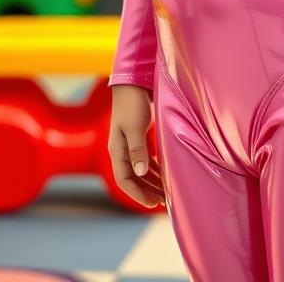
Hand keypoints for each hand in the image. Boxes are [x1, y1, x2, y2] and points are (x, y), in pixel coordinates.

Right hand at [108, 84, 166, 208]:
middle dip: (147, 191)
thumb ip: (137, 150)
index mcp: (117, 150)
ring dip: (152, 182)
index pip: (124, 180)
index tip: (153, 203)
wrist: (133, 81)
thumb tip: (139, 173)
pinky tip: (164, 174)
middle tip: (164, 202)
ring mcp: (130, 144)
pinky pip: (145, 159)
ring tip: (166, 191)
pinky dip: (154, 169)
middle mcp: (122, 150)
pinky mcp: (138, 137)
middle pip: (133, 178)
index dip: (137, 194)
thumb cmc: (132, 103)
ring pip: (140, 170)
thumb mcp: (135, 127)